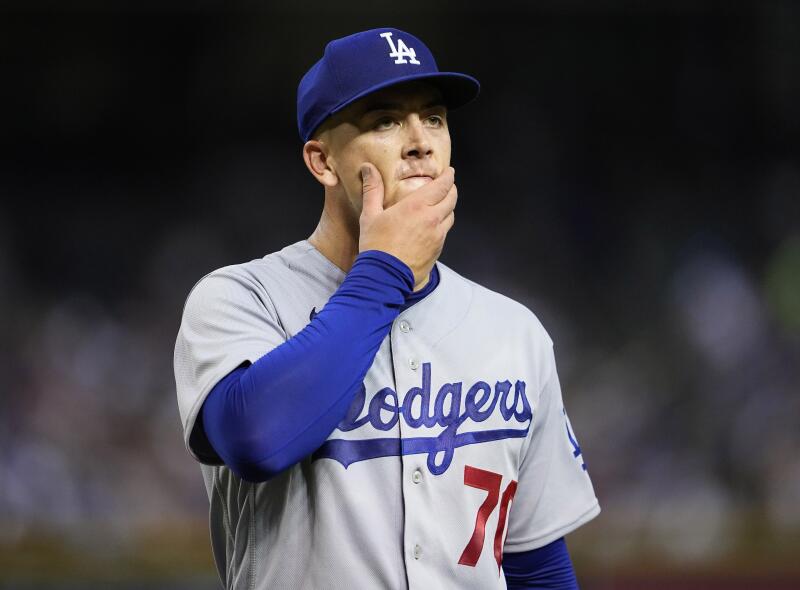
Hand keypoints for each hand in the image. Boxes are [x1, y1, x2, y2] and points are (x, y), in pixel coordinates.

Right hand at [358, 163, 456, 287]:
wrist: (385, 277)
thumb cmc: (376, 246)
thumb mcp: (370, 215)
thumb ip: (372, 190)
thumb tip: (368, 168)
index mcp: (417, 206)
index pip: (442, 185)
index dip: (448, 176)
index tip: (449, 171)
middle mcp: (432, 219)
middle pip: (452, 199)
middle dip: (451, 189)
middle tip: (447, 185)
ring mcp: (437, 236)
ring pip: (451, 216)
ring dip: (448, 207)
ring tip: (440, 204)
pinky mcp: (438, 250)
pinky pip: (445, 232)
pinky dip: (443, 224)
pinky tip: (433, 225)